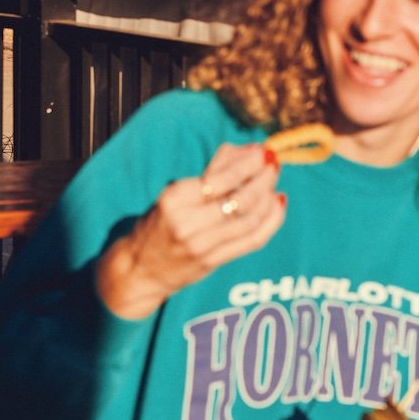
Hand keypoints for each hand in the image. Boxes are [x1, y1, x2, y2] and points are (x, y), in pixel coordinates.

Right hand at [95, 142, 285, 319]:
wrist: (141, 269)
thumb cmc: (160, 223)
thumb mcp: (176, 193)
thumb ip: (211, 171)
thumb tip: (245, 149)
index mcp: (176, 199)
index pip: (221, 178)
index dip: (247, 163)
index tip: (261, 151)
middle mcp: (189, 223)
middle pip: (239, 198)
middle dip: (262, 178)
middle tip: (273, 164)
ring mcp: (203, 245)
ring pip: (249, 219)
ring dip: (268, 196)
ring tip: (274, 181)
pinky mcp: (215, 261)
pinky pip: (252, 240)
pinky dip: (271, 221)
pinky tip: (278, 204)